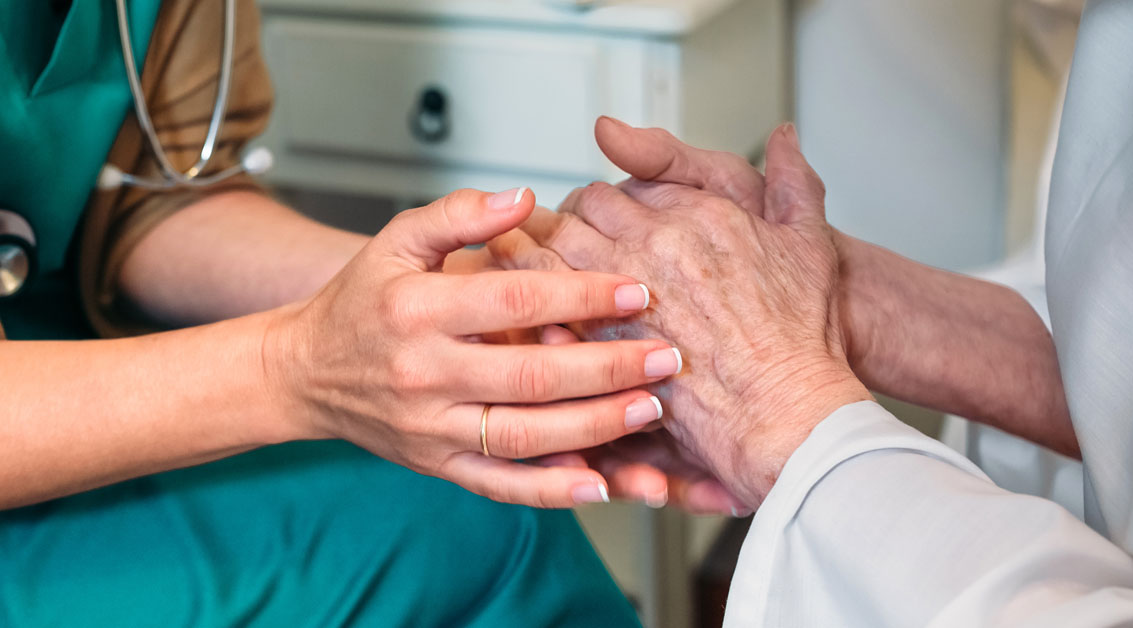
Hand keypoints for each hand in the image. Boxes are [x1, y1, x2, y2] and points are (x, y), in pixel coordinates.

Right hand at [263, 188, 685, 507]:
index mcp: (417, 309)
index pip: (512, 301)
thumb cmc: (360, 301)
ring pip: (524, 435)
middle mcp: (424, 373)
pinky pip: (500, 484)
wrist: (305, 372)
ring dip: (595, 426)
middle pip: (530, 375)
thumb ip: (460, 214)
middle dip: (608, 366)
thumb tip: (522, 198)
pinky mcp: (438, 464)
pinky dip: (550, 490)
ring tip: (651, 408)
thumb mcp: (396, 240)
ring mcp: (431, 427)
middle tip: (666, 356)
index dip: (580, 295)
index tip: (636, 290)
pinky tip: (599, 484)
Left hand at [496, 129, 871, 507]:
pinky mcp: (603, 341)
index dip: (599, 202)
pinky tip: (521, 309)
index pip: (622, 185)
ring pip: (553, 248)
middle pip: (580, 212)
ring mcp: (624, 291)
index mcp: (696, 213)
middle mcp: (656, 244)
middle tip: (548, 237)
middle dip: (562, 222)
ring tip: (516, 263)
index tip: (593, 217)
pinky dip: (526, 298)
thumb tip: (784, 134)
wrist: (788, 409)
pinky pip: (546, 304)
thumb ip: (791, 180)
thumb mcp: (807, 242)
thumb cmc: (799, 337)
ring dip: (532, 251)